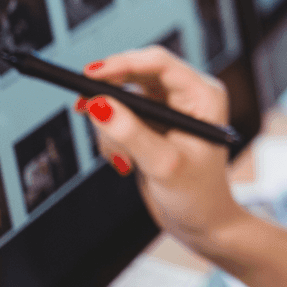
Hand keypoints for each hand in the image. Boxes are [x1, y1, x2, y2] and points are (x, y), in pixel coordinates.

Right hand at [79, 46, 246, 257]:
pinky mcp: (153, 124)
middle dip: (111, 96)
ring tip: (123, 160)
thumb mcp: (163, 165)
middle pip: (137, 73)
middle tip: (83, 107)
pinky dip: (114, 138)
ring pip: (124, 97)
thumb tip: (98, 104)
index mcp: (204, 94)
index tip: (89, 74)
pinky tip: (125, 163)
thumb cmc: (197, 196)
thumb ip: (131, 134)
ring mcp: (170, 108)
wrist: (201, 223)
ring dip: (113, 127)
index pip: (159, 63)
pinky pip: (121, 117)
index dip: (122, 64)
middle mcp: (188, 94)